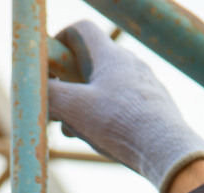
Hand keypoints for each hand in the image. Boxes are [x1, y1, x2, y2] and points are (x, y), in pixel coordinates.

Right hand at [48, 20, 203, 192]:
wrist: (166, 150)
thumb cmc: (121, 124)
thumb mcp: (75, 109)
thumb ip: (50, 95)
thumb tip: (37, 89)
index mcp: (111, 57)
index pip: (82, 30)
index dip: (60, 40)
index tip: (49, 62)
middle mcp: (131, 64)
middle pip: (92, 62)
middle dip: (69, 83)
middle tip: (58, 104)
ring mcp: (145, 85)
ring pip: (107, 87)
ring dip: (86, 104)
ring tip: (75, 130)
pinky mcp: (154, 107)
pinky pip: (123, 105)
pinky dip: (106, 117)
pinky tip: (102, 139)